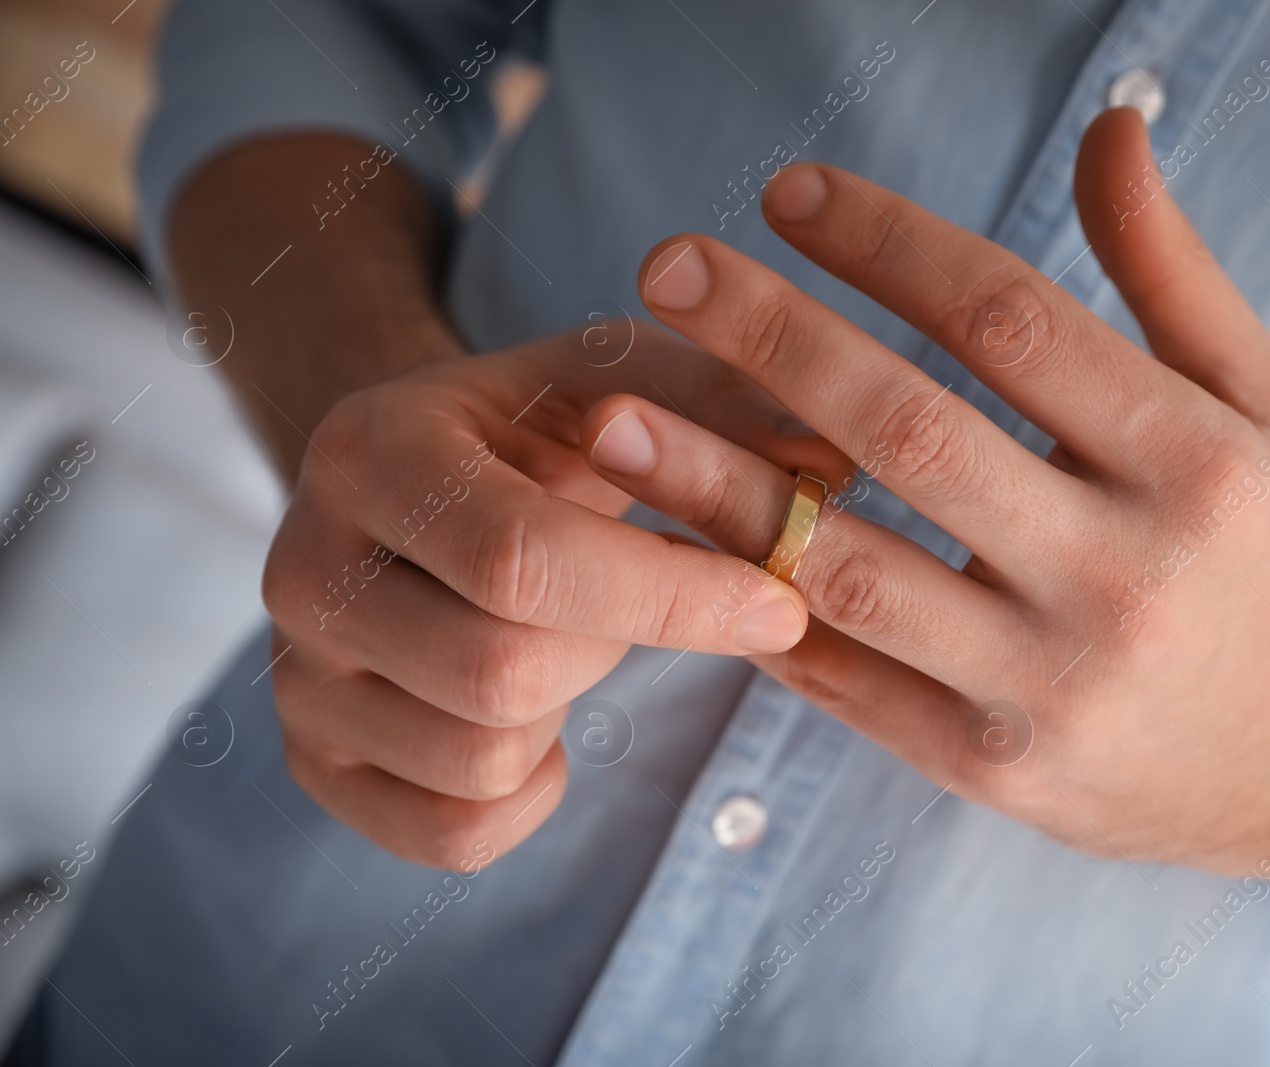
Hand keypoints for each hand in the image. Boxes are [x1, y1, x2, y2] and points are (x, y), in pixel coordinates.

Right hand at [261, 324, 846, 866]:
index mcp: (372, 450)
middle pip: (503, 673)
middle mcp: (301, 568)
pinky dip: (532, 790)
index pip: (521, 558)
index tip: (779, 606)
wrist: (426, 485)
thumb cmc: (544, 431)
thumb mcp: (624, 382)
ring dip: (571, 709)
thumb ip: (724, 403)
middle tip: (645, 595)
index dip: (671, 598)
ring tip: (568, 631)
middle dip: (618, 646)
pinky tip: (538, 711)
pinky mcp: (316, 764)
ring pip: (482, 760)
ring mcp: (295, 679)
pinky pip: (456, 833)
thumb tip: (843, 458)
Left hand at [581, 107, 1269, 879]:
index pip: (1012, 320)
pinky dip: (755, 606)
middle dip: (775, 338)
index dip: (888, 244)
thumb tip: (1112, 123)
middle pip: (914, 431)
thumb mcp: (1258, 403)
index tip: (785, 193)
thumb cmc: (1262, 554)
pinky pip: (846, 678)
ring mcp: (1049, 684)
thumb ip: (1173, 269)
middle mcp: (1123, 574)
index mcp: (1194, 459)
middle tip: (667, 265)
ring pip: (852, 567)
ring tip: (610, 421)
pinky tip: (673, 544)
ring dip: (717, 487)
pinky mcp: (990, 768)